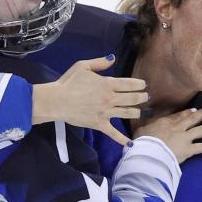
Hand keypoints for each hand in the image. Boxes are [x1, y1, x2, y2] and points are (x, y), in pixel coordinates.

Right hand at [32, 56, 148, 145]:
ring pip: (128, 113)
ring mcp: (106, 112)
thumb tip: (113, 58)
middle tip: (145, 97)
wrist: (57, 101)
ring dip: (136, 112)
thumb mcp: (83, 66)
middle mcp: (110, 98)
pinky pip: (113, 133)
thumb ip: (100, 62)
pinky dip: (122, 139)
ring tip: (139, 111)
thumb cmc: (68, 82)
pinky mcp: (99, 124)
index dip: (139, 84)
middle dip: (142, 97)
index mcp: (107, 84)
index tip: (143, 85)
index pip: (130, 84)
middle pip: (133, 99)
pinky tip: (130, 143)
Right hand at [135, 107, 201, 163]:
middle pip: (192, 119)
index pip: (178, 116)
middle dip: (201, 114)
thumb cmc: (143, 142)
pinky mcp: (189, 149)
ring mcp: (185, 138)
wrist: (150, 152)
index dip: (186, 112)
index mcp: (166, 122)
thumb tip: (145, 126)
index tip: (193, 110)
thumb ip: (147, 127)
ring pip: (201, 130)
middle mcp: (178, 128)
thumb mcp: (141, 130)